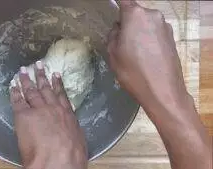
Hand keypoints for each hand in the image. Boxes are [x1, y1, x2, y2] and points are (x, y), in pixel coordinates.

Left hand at [10, 61, 86, 168]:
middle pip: (45, 88)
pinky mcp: (24, 116)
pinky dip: (15, 93)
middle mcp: (53, 108)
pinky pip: (18, 101)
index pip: (61, 95)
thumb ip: (72, 132)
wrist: (58, 160)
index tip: (55, 74)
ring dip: (26, 80)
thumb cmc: (72, 155)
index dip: (57, 84)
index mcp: (66, 115)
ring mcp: (38, 110)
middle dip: (41, 76)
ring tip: (23, 70)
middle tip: (39, 64)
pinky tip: (12, 86)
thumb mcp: (78, 141)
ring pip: (31, 91)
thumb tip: (71, 133)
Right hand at [107, 1, 211, 168]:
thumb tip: (119, 28)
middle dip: (126, 23)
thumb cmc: (132, 71)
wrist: (162, 91)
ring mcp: (165, 26)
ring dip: (138, 32)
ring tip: (133, 53)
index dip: (115, 5)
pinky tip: (145, 57)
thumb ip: (113, 34)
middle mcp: (153, 15)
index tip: (110, 12)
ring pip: (145, 23)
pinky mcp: (172, 38)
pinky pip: (154, 33)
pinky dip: (147, 39)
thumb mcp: (112, 53)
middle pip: (135, 13)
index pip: (123, 1)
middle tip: (120, 41)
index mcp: (135, 15)